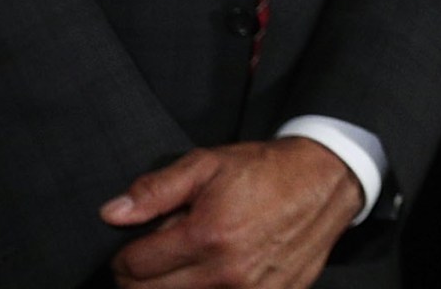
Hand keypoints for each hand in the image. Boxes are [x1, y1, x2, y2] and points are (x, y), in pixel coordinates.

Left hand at [100, 138, 361, 288]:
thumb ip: (157, 189)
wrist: (328, 181)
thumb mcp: (208, 164)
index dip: (126, 254)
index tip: (136, 244)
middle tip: (157, 255)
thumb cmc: (267, 171)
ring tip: (188, 262)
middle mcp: (226, 272)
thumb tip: (112, 214)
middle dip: (141, 277)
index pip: (133, 267)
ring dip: (173, 287)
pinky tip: (215, 272)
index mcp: (207, 236)